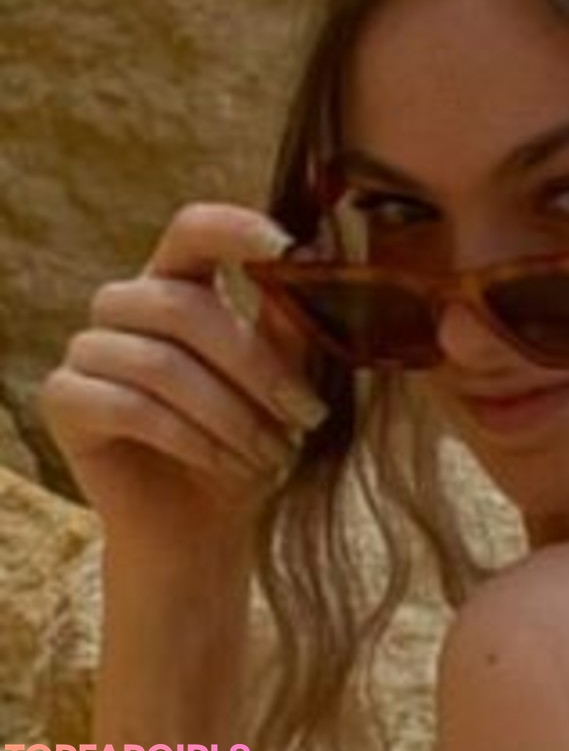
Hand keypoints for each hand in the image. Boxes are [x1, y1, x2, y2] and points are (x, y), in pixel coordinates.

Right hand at [37, 202, 328, 552]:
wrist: (207, 521)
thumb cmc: (253, 434)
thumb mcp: (285, 372)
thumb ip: (292, 316)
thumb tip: (321, 256)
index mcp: (181, 279)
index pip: (194, 229)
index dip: (237, 229)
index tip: (290, 248)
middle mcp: (126, 303)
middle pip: (184, 308)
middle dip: (257, 367)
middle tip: (308, 414)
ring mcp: (88, 349)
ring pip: (161, 364)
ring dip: (231, 413)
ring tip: (275, 452)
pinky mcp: (65, 400)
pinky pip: (129, 408)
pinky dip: (192, 439)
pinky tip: (230, 465)